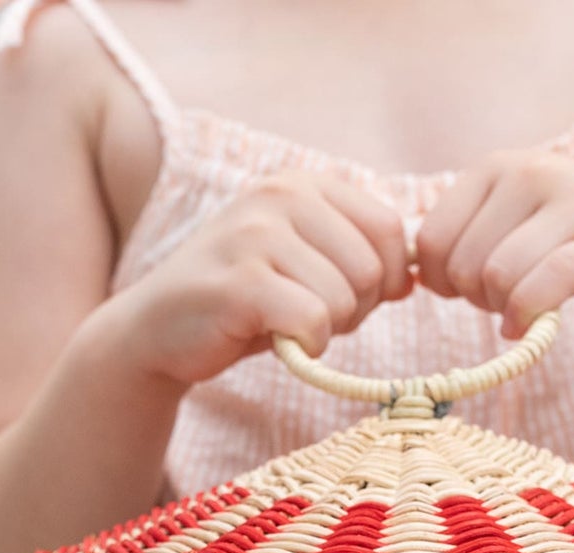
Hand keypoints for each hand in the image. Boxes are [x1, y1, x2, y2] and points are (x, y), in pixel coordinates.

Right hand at [120, 171, 412, 385]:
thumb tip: (417, 277)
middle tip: (304, 315)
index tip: (346, 296)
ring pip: (345, 299)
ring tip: (282, 323)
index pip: (391, 230)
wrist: (157, 331)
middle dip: (353, 310)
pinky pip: (314, 321)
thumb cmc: (244, 303)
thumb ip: (358, 259)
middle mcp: (279, 194)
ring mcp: (255, 234)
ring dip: (325, 330)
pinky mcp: (240, 281)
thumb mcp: (305, 266)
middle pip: (374, 269)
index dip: (385, 280)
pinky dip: (306, 346)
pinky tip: (275, 340)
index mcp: (303, 184)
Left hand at [415, 150, 573, 337]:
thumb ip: (460, 237)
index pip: (429, 239)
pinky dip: (527, 318)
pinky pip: (546, 286)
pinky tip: (528, 329)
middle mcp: (534, 174)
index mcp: (500, 167)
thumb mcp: (512, 221)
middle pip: (461, 265)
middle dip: (474, 300)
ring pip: (499, 277)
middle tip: (504, 302)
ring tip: (521, 311)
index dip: (438, 281)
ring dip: (502, 311)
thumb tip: (401, 271)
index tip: (467, 289)